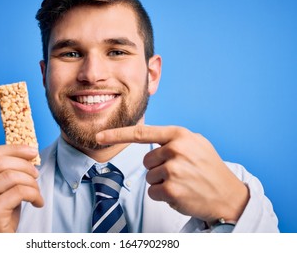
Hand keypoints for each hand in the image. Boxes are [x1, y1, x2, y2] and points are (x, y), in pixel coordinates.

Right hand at [0, 145, 43, 231]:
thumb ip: (2, 172)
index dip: (14, 149)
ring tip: (36, 192)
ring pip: (11, 176)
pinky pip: (20, 192)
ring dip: (31, 182)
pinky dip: (34, 194)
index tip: (32, 151)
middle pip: (0, 162)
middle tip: (36, 174)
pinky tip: (37, 202)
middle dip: (24, 165)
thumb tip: (27, 152)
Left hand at [96, 125, 248, 222]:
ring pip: (149, 177)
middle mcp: (175, 149)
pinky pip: (152, 192)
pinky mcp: (171, 190)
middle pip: (146, 160)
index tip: (98, 136)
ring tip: (184, 182)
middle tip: (180, 172)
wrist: (229, 195)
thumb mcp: (197, 143)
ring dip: (162, 182)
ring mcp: (173, 170)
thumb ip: (173, 139)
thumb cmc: (210, 168)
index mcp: (179, 135)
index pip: (141, 133)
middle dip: (158, 168)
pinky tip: (181, 194)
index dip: (117, 135)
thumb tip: (149, 140)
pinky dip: (163, 196)